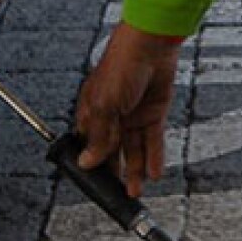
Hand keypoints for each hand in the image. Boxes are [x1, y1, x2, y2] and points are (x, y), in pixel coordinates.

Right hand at [72, 21, 185, 196]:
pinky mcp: (154, 113)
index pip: (88, 145)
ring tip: (135, 191)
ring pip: (133, 150)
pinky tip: (154, 173)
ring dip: (135, 170)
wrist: (151, 45)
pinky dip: (154, 157)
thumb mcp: (104, 106)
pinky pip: (153, 140)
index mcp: (92, 112)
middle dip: (115, 174)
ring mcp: (133, 115)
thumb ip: (99, 138)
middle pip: (112, 151)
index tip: (96, 186)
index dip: (92, 165)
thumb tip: (87, 162)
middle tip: (117, 195)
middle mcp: (112, 116)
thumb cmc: (121, 65)